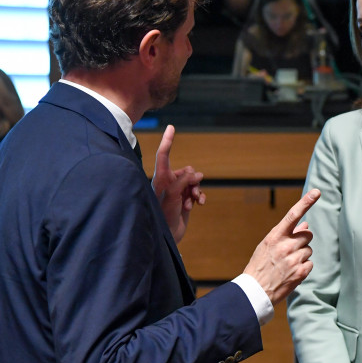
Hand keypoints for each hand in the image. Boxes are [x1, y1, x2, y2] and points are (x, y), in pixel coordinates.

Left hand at [151, 125, 205, 242]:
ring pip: (194, 181)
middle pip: (187, 170)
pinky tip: (199, 204)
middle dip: (193, 179)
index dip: (168, 141)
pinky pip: (197, 192)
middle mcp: (169, 182)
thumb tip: (198, 175)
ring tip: (193, 201)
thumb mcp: (173, 193)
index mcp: (161, 177)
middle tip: (191, 191)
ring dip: (196, 190)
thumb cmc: (163, 214)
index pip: (164, 154)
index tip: (171, 127)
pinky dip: (199, 197)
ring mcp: (178, 191)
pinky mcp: (185, 200)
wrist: (167, 235)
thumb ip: (185, 180)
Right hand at [243, 189, 319, 304]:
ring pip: (309, 250)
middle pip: (307, 235)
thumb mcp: (267, 246)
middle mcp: (285, 246)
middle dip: (302, 241)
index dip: (306, 202)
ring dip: (302, 256)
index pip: (293, 215)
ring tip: (287, 264)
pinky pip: (310, 264)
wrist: (255, 291)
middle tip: (290, 251)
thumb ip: (286, 234)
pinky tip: (291, 272)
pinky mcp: (300, 273)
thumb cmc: (260, 265)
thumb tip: (305, 225)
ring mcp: (293, 259)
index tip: (317, 192)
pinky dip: (303, 268)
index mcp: (275, 236)